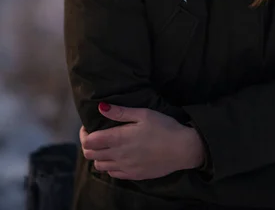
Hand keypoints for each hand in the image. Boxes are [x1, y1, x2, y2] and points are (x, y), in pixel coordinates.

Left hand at [80, 104, 204, 180]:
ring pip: (100, 166)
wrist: (182, 149)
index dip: (84, 134)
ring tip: (106, 146)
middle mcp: (118, 156)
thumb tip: (101, 107)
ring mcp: (125, 168)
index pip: (89, 142)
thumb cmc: (164, 127)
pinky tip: (117, 156)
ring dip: (98, 156)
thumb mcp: (143, 114)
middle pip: (90, 155)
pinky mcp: (133, 176)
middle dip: (88, 145)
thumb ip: (121, 112)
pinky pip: (112, 174)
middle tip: (94, 135)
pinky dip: (109, 166)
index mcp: (119, 139)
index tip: (88, 126)